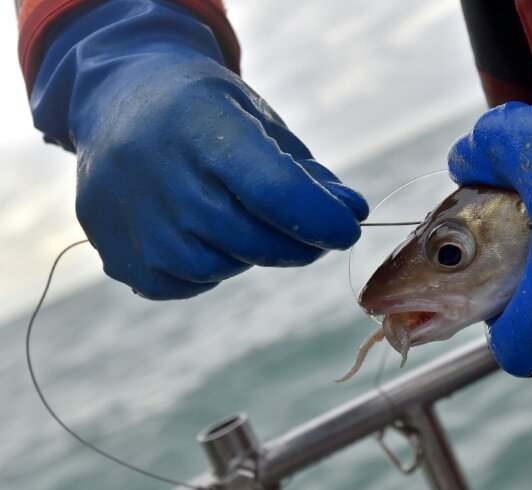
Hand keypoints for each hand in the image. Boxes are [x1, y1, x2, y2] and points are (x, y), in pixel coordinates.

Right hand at [30, 0, 366, 298]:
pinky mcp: (116, 252)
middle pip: (251, 238)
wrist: (118, 101)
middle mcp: (158, 173)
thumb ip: (305, 173)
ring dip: (249, 252)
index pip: (273, 191)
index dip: (319, 219)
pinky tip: (204, 232)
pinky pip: (185, 282)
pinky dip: (210, 267)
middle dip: (297, 242)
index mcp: (200, 125)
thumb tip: (351, 213)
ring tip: (242, 217)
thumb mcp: (258, 120)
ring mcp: (131, 218)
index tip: (348, 227)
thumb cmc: (206, 111)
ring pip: (219, 266)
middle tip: (312, 231)